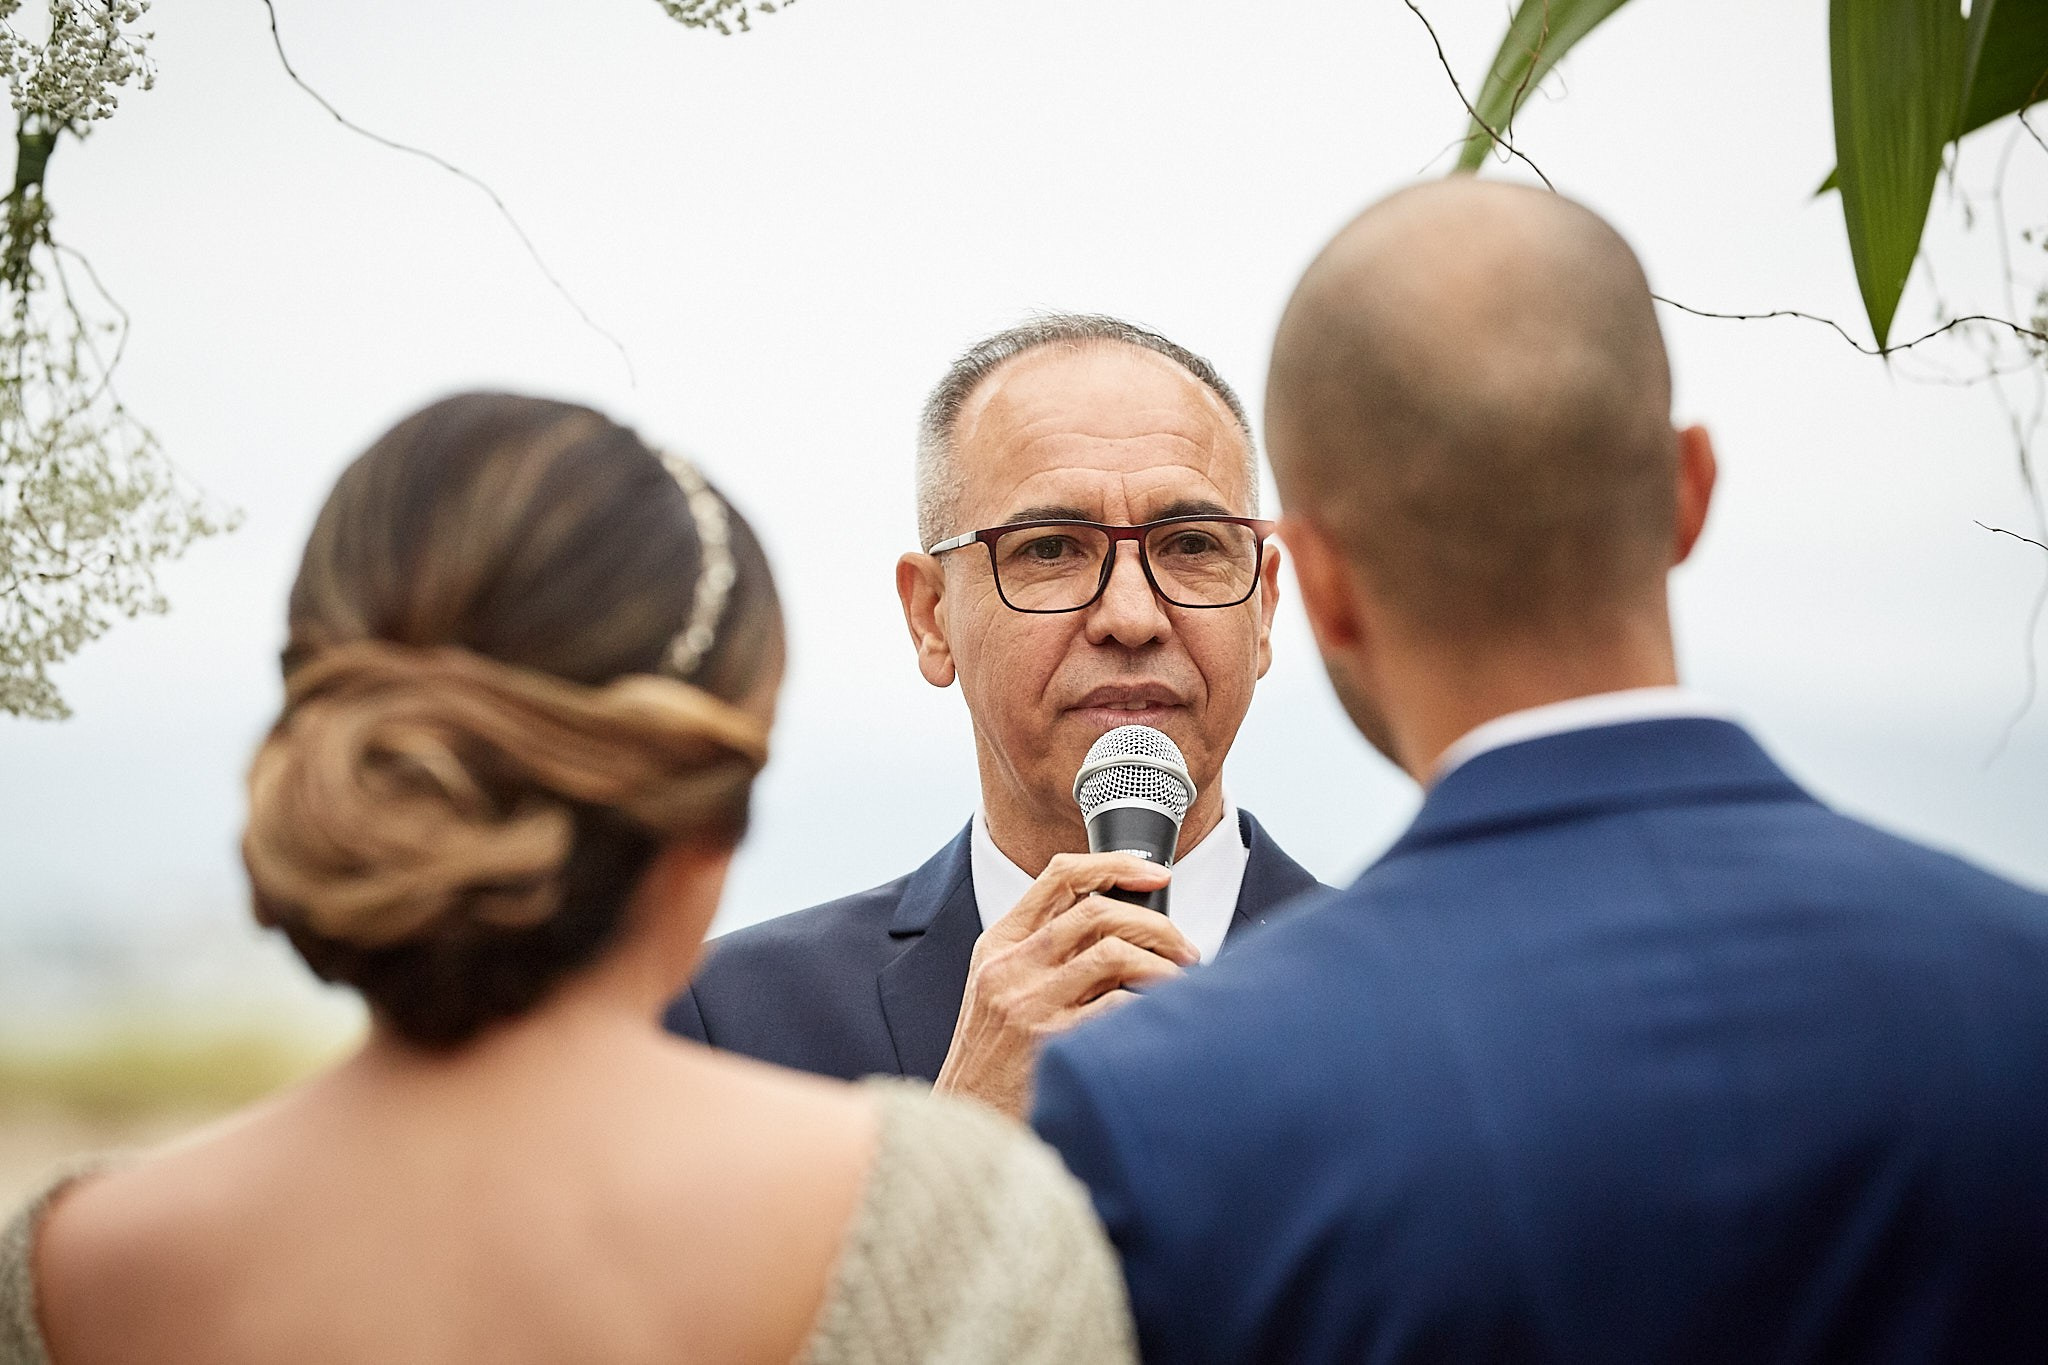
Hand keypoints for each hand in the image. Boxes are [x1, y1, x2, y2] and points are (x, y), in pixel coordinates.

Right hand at [932, 852, 1197, 1118]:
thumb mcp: (998, 990)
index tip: (1156, 875)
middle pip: (1097, 911)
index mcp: (999, 945)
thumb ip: (1042, 951)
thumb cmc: (993, 1059)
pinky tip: (1156, 1018)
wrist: (969, 1119)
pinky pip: (1120, 1006)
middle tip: (1183, 947)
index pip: (1059, 876)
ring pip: (1114, 953)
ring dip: (1161, 965)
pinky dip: (1149, 1006)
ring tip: (1178, 982)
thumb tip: (1118, 924)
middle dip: (1156, 923)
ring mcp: (1030, 1002)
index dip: (1115, 865)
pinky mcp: (1052, 1040)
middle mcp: (1011, 967)